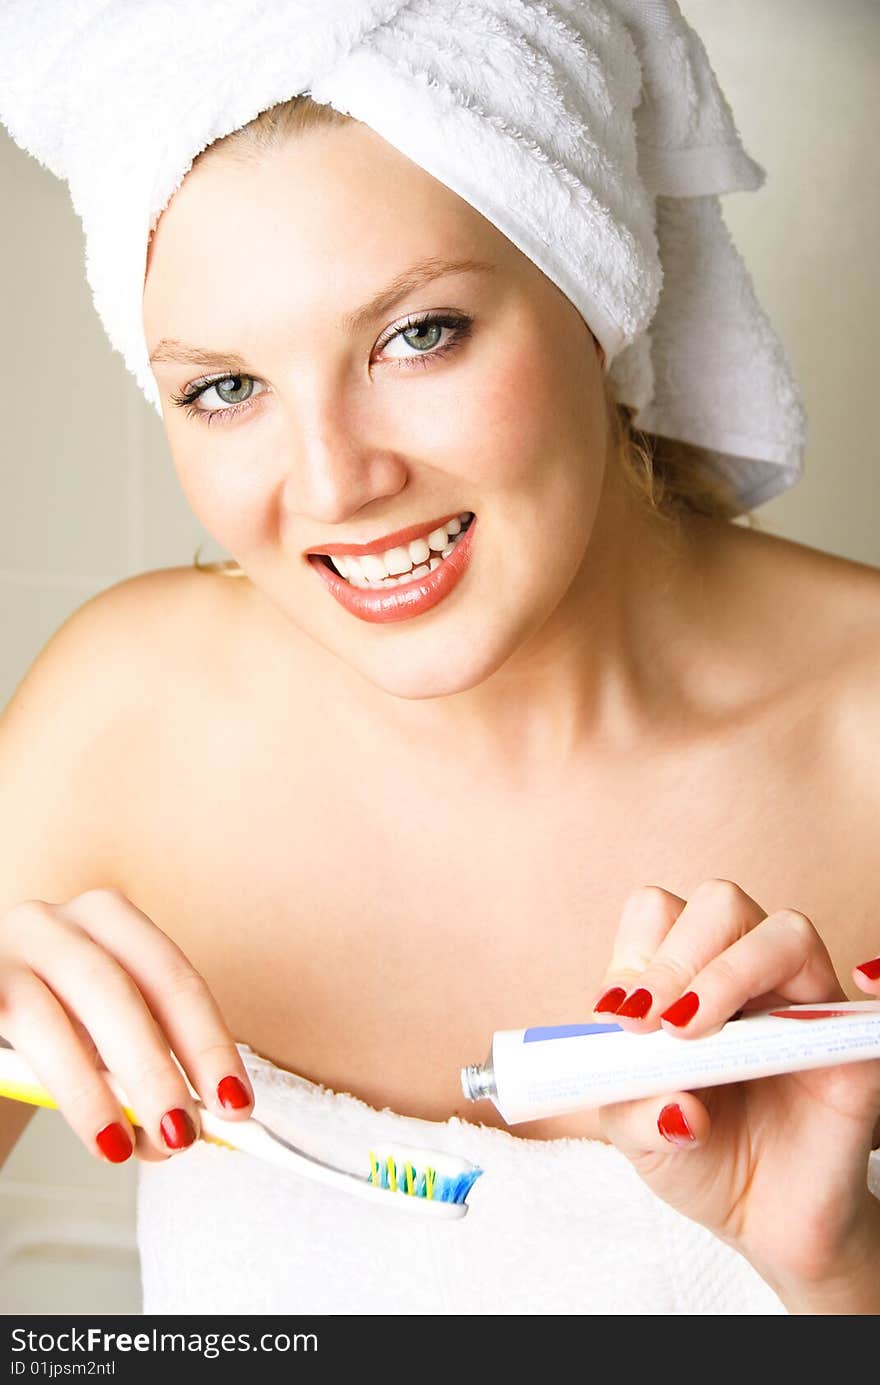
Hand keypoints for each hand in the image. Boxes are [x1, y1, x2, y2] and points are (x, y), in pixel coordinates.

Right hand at [0, 888, 252, 1163]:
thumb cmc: (49, 1021)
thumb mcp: (101, 1031)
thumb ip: (143, 1065)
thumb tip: (190, 1127)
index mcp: (108, 919)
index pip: (172, 978)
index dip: (208, 1042)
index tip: (236, 1102)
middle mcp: (55, 922)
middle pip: (118, 992)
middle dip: (156, 1068)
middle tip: (183, 1133)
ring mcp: (4, 951)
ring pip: (50, 1020)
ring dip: (94, 1091)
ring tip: (124, 1147)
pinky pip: (8, 1031)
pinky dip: (51, 1086)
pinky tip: (80, 1127)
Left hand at [591, 880, 879, 1310]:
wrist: (763, 1218)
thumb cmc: (697, 1157)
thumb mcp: (638, 1136)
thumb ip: (634, 1112)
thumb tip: (674, 1105)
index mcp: (683, 975)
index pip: (658, 914)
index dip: (636, 955)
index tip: (620, 1015)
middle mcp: (743, 972)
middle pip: (719, 903)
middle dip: (677, 957)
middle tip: (655, 1023)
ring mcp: (801, 999)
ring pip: (784, 932)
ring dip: (731, 973)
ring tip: (695, 1032)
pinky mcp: (847, 1040)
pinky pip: (858, 1003)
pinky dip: (837, 998)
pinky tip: (793, 1038)